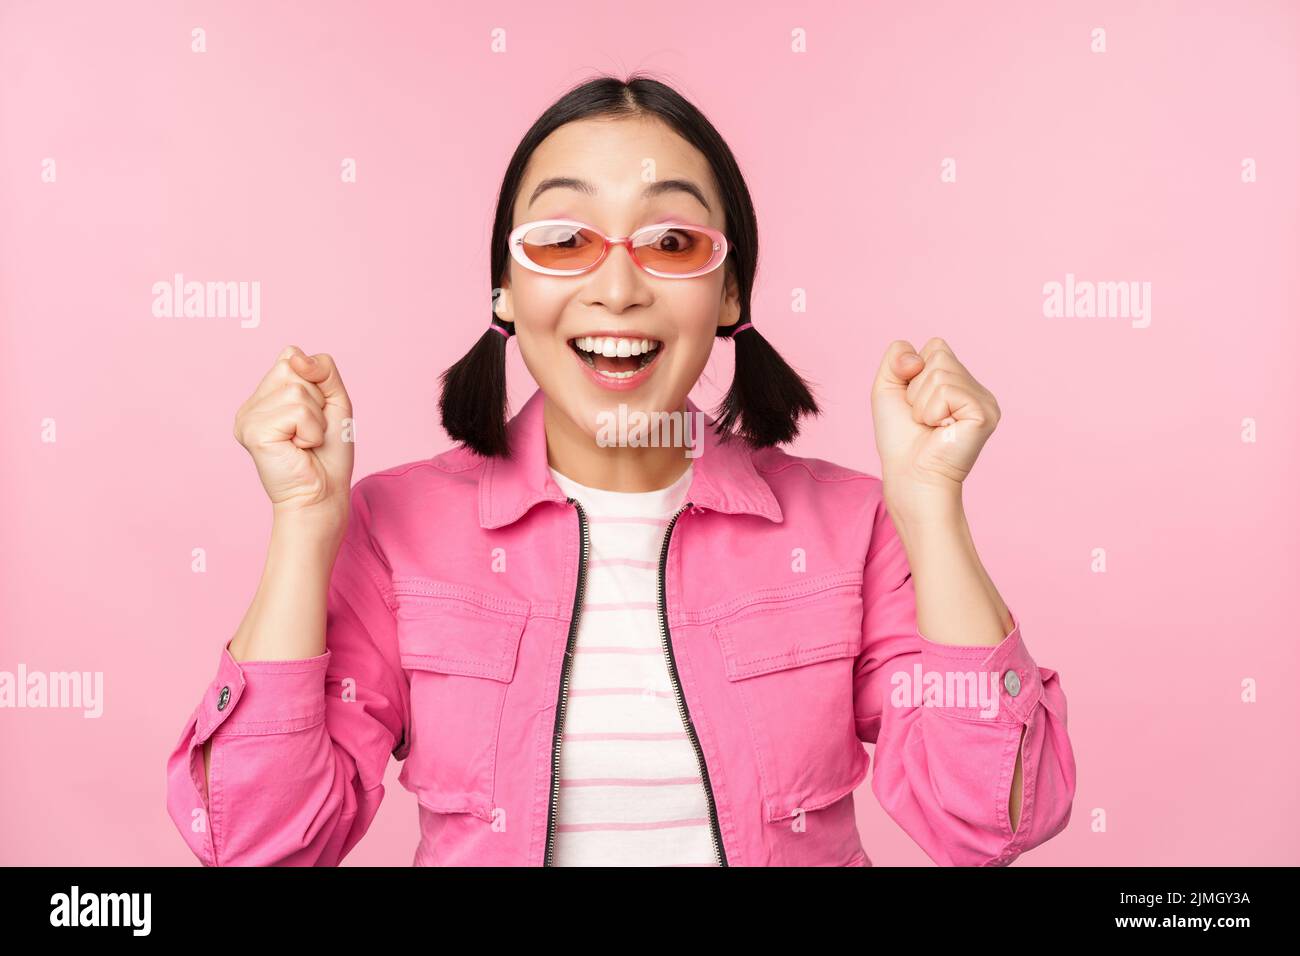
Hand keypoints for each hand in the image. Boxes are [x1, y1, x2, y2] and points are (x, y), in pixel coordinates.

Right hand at [233, 346, 354, 528]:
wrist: (323, 494)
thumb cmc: (328, 453)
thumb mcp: (335, 401)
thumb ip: (323, 370)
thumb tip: (296, 357)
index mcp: (265, 396)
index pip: (291, 356)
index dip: (315, 382)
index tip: (315, 414)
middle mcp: (251, 404)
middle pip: (293, 368)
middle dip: (317, 401)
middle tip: (311, 431)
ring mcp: (247, 417)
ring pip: (297, 390)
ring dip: (315, 419)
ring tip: (305, 442)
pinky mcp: (252, 431)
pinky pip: (298, 411)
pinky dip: (311, 431)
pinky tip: (299, 449)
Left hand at [870, 337, 1000, 519]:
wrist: (909, 475)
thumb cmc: (900, 438)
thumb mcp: (887, 387)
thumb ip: (896, 356)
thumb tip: (916, 356)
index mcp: (958, 381)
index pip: (935, 346)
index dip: (912, 372)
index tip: (913, 403)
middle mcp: (976, 388)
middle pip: (938, 354)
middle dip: (916, 388)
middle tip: (923, 418)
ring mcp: (984, 400)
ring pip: (940, 373)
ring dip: (922, 403)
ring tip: (931, 426)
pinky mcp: (984, 412)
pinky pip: (947, 390)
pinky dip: (932, 411)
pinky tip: (941, 430)